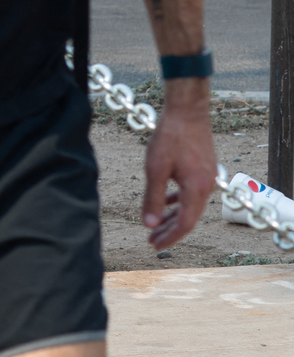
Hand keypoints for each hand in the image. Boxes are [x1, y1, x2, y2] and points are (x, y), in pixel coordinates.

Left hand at [143, 80, 216, 249]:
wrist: (187, 110)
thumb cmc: (170, 136)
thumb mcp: (155, 169)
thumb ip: (153, 198)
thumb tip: (149, 224)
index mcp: (197, 189)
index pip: (185, 224)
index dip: (169, 237)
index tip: (154, 245)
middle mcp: (207, 186)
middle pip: (188, 218)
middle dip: (169, 231)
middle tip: (151, 241)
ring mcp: (207, 177)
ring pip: (190, 205)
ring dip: (173, 216)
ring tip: (156, 226)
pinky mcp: (203, 169)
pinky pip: (191, 192)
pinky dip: (178, 201)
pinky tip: (167, 202)